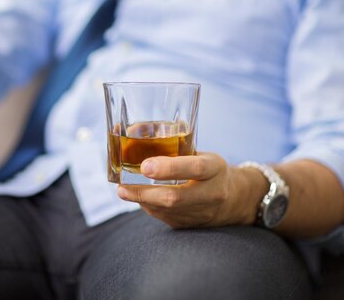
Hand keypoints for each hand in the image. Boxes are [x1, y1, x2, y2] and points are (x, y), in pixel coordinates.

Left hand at [117, 152, 261, 228]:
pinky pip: (165, 218)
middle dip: (145, 193)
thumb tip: (130, 132)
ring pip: (167, 211)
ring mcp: (202, 213)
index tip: (145, 166)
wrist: (235, 200)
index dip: (169, 168)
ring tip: (123, 191)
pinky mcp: (191, 226)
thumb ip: (173, 147)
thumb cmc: (209, 169)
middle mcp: (212, 193)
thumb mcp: (200, 153)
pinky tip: (138, 197)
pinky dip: (148, 207)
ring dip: (142, 201)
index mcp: (215, 168)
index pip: (195, 168)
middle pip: (176, 198)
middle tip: (122, 187)